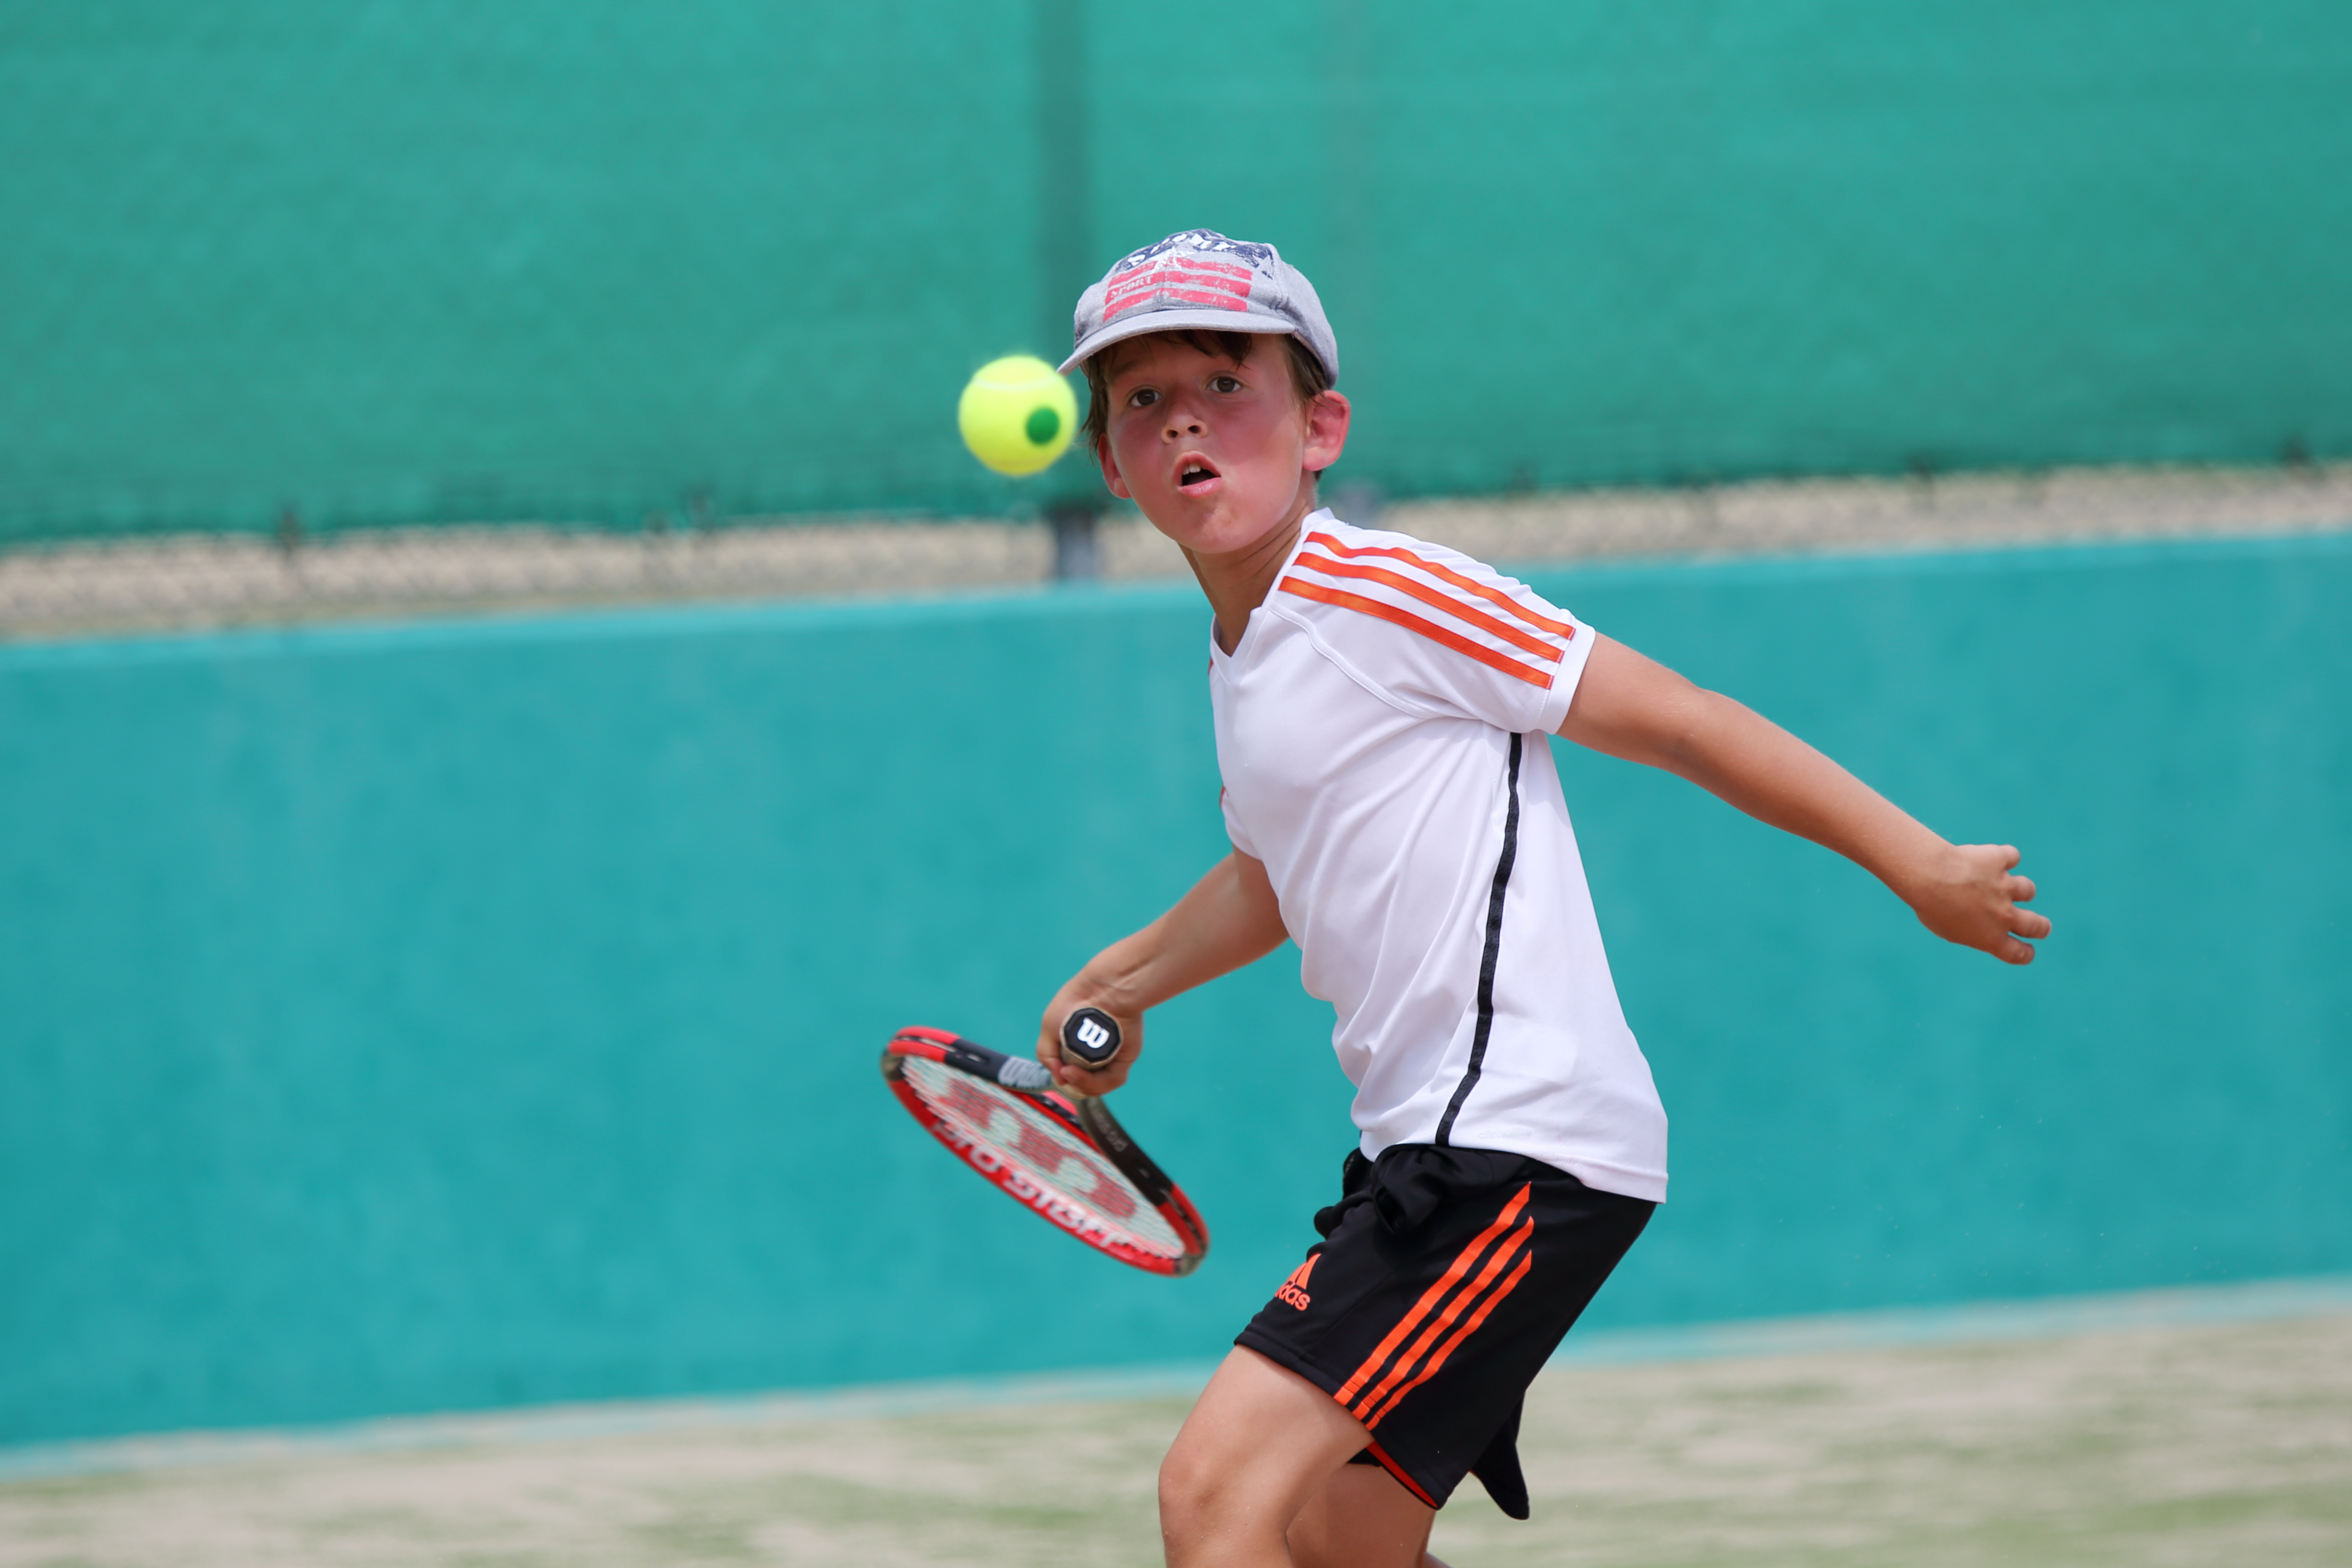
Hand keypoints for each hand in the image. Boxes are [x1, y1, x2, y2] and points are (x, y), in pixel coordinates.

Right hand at [1037, 974, 1142, 1094]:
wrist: (1101, 992)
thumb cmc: (1073, 1004)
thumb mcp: (1049, 1027)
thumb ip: (1047, 1055)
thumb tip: (1060, 1078)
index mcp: (1079, 1049)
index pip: (1072, 1076)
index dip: (1064, 1079)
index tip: (1059, 1072)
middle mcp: (1095, 1056)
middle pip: (1085, 1085)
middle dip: (1072, 1084)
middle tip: (1065, 1072)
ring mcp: (1110, 1059)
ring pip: (1097, 1086)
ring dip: (1080, 1084)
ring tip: (1069, 1072)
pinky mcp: (1124, 1060)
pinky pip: (1111, 1080)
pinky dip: (1093, 1082)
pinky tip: (1077, 1072)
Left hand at [1901, 843, 2050, 963]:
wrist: (1928, 875)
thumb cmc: (1929, 905)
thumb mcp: (1946, 929)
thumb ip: (1968, 929)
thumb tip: (1975, 923)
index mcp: (1990, 938)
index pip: (2019, 953)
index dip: (2026, 953)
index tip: (2027, 950)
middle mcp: (2003, 915)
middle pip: (2037, 926)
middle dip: (2042, 927)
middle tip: (2041, 926)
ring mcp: (2005, 887)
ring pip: (2028, 889)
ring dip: (2018, 888)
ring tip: (2001, 883)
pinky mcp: (2001, 861)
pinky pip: (2012, 857)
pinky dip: (2004, 857)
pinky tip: (1989, 856)